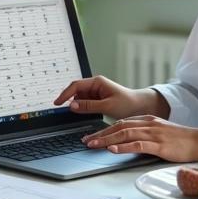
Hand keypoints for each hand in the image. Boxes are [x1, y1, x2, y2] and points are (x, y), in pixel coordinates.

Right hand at [53, 76, 168, 119]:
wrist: (140, 107)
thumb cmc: (127, 103)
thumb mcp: (107, 106)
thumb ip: (88, 106)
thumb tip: (72, 105)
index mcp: (97, 82)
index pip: (75, 86)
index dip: (64, 94)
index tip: (57, 103)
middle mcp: (95, 86)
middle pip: (76, 92)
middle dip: (71, 101)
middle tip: (67, 113)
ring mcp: (96, 93)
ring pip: (80, 99)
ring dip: (79, 107)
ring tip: (83, 114)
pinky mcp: (97, 101)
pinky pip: (85, 104)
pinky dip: (83, 109)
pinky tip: (86, 115)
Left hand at [81, 116, 197, 162]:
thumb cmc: (182, 140)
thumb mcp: (161, 133)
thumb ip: (145, 135)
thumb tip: (127, 142)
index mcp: (148, 120)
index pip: (122, 123)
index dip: (105, 129)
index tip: (92, 136)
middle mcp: (148, 124)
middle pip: (119, 127)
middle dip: (100, 134)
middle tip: (86, 141)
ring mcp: (154, 134)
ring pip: (125, 134)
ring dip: (107, 140)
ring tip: (93, 145)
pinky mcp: (160, 145)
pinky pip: (139, 144)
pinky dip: (124, 147)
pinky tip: (114, 149)